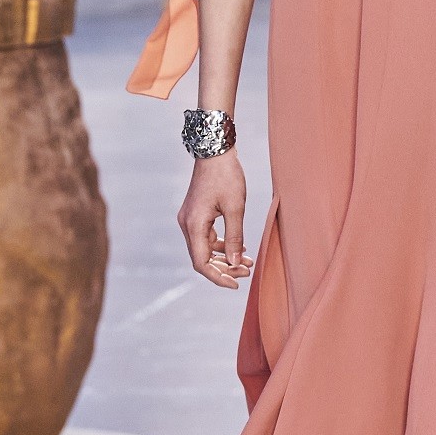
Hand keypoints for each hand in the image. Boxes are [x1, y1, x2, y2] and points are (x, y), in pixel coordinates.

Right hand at [178, 152, 253, 288]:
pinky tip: (239, 248)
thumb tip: (236, 263)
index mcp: (194, 224)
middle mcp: (187, 224)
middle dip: (225, 268)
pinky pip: (206, 237)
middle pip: (202, 258)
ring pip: (205, 248)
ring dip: (225, 257)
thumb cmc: (226, 176)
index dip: (218, 277)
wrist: (215, 151)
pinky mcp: (195, 214)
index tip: (236, 284)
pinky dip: (221, 245)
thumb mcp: (236, 208)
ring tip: (248, 263)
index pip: (201, 262)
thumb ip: (235, 237)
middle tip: (248, 272)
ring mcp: (189, 219)